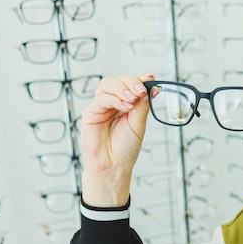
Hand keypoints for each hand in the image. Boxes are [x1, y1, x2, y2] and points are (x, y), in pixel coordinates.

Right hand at [80, 73, 154, 206]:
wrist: (114, 165)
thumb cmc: (126, 148)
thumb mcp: (139, 124)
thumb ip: (142, 106)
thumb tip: (151, 88)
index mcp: (126, 104)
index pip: (131, 84)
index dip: (140, 78)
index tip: (150, 77)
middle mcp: (113, 103)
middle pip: (119, 81)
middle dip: (131, 82)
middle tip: (141, 92)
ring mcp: (102, 107)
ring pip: (108, 85)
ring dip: (122, 88)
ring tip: (133, 100)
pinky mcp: (91, 113)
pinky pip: (101, 98)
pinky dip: (114, 99)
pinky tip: (125, 107)